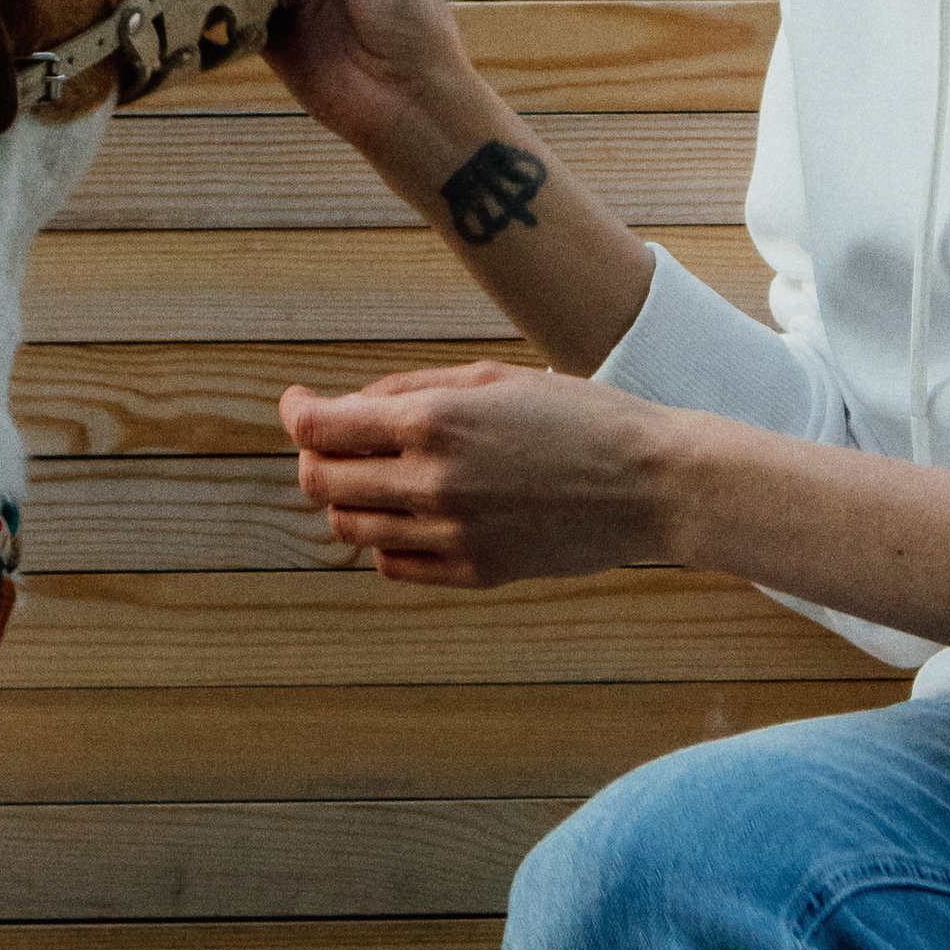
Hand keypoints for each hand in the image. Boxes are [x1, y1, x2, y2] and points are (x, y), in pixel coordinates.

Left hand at [281, 361, 678, 587]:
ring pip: (351, 530)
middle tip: (334, 444)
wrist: (651, 483)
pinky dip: (386, 542)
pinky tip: (410, 517)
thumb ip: (413, 390)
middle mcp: (433, 481)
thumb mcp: (494, 376)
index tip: (299, 406)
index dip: (297, 414)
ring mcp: (452, 533)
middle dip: (316, 458)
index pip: (321, 428)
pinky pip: (395, 566)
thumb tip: (349, 406)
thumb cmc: (580, 416)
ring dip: (348, 503)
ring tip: (375, 481)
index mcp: (434, 421)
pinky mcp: (475, 573)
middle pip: (322, 484)